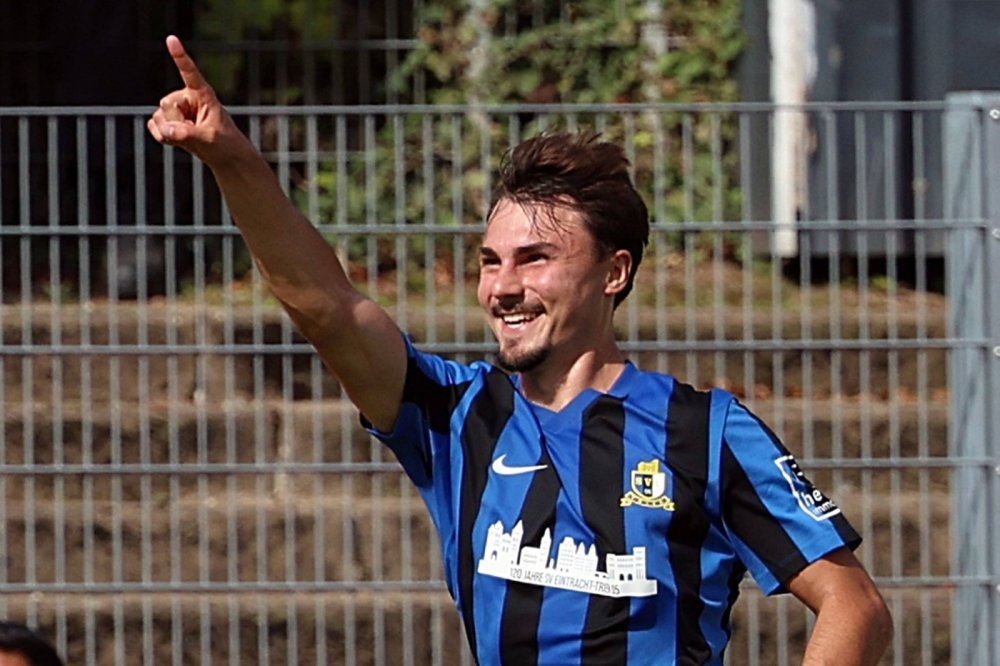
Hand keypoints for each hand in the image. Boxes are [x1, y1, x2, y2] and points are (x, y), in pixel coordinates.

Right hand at [147, 35, 249, 165]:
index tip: (171, 39)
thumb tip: (166, 130)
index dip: (180, 56)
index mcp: (203, 94)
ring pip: (158, 117)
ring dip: (170, 133)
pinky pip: (154, 126)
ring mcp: (176, 108)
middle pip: (167, 104)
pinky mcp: (167, 120)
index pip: (190, 73)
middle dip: (177, 123)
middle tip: (196, 134)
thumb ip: (188, 134)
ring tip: (190, 138)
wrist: (223, 155)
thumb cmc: (224, 143)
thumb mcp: (209, 138)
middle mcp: (187, 97)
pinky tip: (176, 141)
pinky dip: (162, 137)